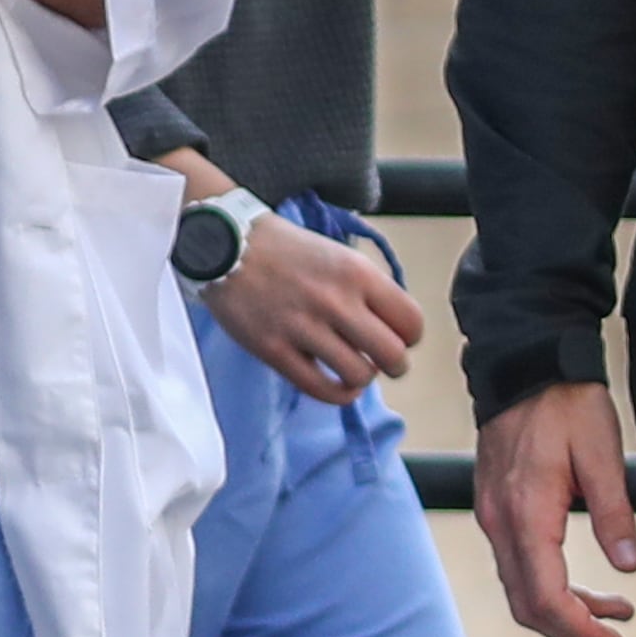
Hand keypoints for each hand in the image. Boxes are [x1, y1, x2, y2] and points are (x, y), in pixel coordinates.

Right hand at [174, 161, 423, 402]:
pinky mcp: (274, 350)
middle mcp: (335, 300)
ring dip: (362, 377)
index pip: (411, 322)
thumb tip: (392, 328)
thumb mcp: (337, 253)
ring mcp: (303, 327)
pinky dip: (338, 394)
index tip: (397, 337)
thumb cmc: (285, 249)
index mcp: (356, 272)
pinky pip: (320, 389)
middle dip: (394, 364)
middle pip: (393, 356)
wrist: (224, 243)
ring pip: (359, 376)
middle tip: (381, 360)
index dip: (409, 337)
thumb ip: (366, 289)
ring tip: (352, 366)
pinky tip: (337, 384)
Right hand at [475, 380, 635, 636]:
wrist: (525, 360)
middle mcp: (500, 520)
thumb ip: (614, 511)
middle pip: (527, 604)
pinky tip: (580, 581)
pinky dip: (547, 585)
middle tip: (618, 632)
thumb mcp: (603, 450)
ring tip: (612, 609)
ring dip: (563, 609)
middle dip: (572, 629)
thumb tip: (628, 565)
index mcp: (527, 511)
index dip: (580, 630)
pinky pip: (515, 564)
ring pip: (519, 587)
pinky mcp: (495, 506)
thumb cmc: (566, 400)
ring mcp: (492, 514)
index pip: (545, 597)